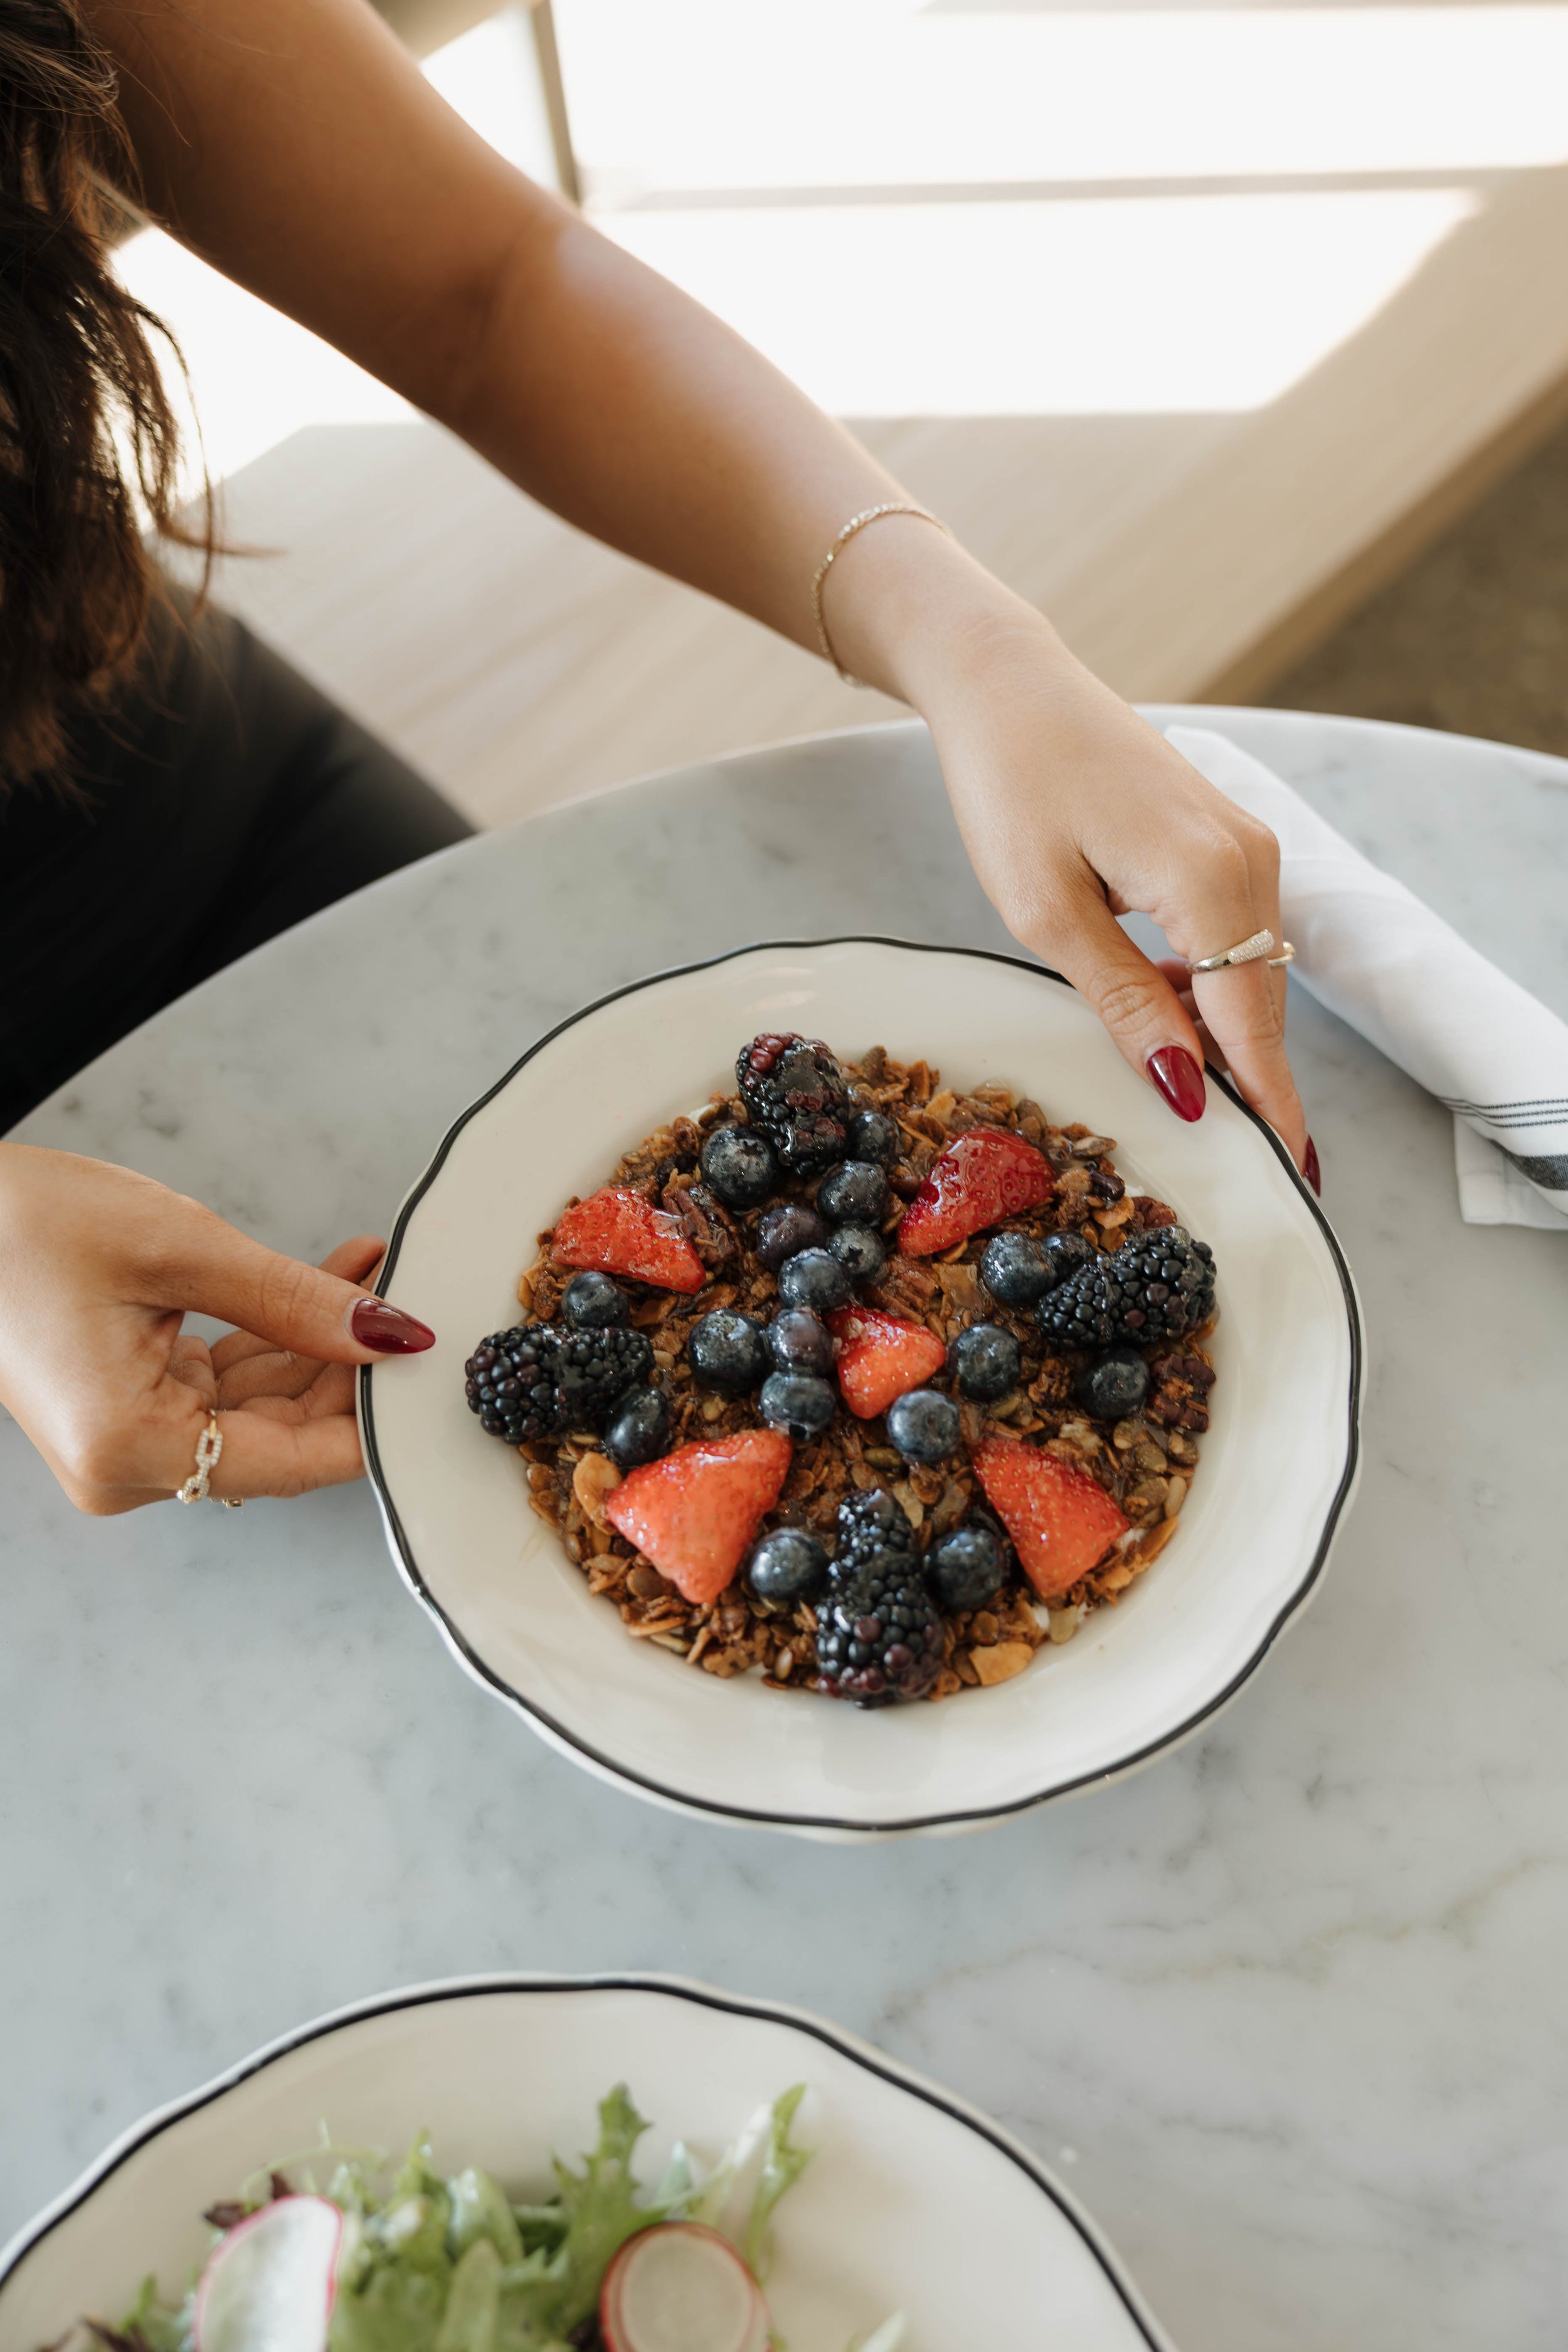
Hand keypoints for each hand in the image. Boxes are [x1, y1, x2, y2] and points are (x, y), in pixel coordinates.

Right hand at [0, 1145, 433, 1515]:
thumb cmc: (25, 1226)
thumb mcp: (180, 1250)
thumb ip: (293, 1302)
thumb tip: (390, 1337)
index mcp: (129, 1450)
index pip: (295, 1459)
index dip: (374, 1418)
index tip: (435, 1374)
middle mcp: (125, 1467)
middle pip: (281, 1437)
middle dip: (353, 1368)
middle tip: (412, 1300)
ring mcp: (126, 1441)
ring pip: (261, 1406)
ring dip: (323, 1341)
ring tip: (378, 1273)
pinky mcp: (128, 1407)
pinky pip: (225, 1382)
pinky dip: (279, 1335)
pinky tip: (336, 1281)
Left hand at [827, 536, 1311, 1178]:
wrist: (1007, 685)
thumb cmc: (1011, 788)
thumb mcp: (1048, 914)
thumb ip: (1126, 1002)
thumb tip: (1185, 1086)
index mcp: (1212, 882)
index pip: (1255, 1026)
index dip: (1269, 1107)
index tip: (1287, 1178)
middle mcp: (1251, 862)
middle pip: (1259, 1005)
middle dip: (1246, 1082)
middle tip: (1226, 1164)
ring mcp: (1245, 845)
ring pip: (1247, 973)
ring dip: (1220, 1032)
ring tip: (1187, 1101)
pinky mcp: (1224, 838)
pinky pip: (1232, 935)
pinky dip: (1206, 984)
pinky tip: (1162, 1012)